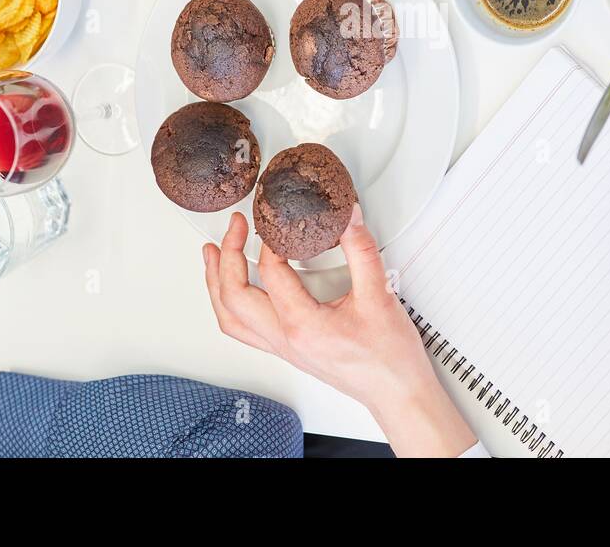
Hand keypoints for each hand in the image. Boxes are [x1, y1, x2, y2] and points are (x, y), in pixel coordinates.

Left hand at [204, 205, 477, 456]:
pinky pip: (243, 330)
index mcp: (302, 325)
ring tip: (212, 254)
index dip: (270, 242)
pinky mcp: (288, 351)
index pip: (270, 274)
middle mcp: (285, 340)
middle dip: (227, 256)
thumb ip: (361, 250)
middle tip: (234, 227)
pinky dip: (229, 304)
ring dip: (216, 283)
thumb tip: (347, 218)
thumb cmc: (389, 359)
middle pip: (234, 297)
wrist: (396, 393)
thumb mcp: (379, 295)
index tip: (278, 222)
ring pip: (230, 318)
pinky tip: (232, 290)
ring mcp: (283, 348)